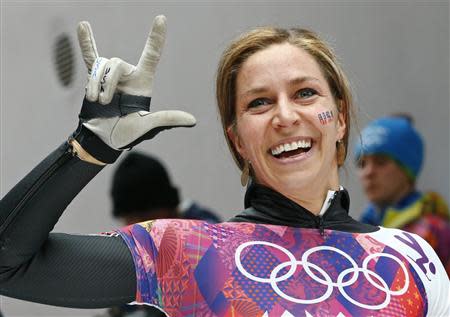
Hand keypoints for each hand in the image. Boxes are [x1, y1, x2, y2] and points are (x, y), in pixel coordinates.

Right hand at [72, 15, 195, 162]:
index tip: (161, 18)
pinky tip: (82, 25)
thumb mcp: (148, 127)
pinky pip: (90, 57)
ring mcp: (110, 77)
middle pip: (116, 63)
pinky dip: (86, 42)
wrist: (102, 140)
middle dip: (107, 83)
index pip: (152, 55)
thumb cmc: (127, 135)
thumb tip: (193, 121)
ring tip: (96, 102)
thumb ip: (168, 119)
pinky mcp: (94, 80)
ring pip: (101, 66)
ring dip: (95, 84)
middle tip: (104, 102)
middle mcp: (128, 76)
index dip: (156, 37)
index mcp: (143, 83)